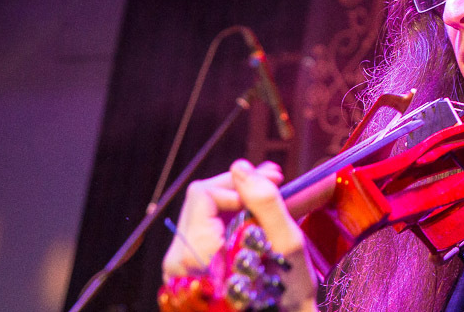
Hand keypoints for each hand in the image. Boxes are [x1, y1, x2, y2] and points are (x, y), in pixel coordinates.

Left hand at [163, 159, 328, 311]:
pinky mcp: (186, 274)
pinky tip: (253, 218)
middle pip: (199, 201)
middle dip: (238, 188)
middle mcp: (178, 263)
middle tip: (274, 181)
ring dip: (235, 202)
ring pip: (201, 214)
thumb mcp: (284, 245)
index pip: (204, 194)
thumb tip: (241, 167)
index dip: (241, 183)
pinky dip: (228, 220)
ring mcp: (178, 271)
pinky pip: (202, 232)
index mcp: (197, 255)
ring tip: (267, 198)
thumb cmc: (285, 296)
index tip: (273, 182)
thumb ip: (263, 202)